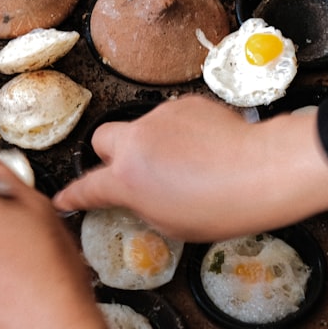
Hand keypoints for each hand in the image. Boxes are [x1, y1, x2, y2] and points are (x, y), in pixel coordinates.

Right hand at [53, 94, 327, 240]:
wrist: (263, 170)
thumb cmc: (223, 206)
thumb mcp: (172, 225)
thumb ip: (142, 205)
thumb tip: (138, 196)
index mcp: (127, 179)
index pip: (87, 188)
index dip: (73, 196)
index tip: (65, 198)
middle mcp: (135, 142)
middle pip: (101, 139)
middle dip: (111, 155)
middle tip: (135, 172)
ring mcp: (159, 118)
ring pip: (141, 128)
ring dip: (154, 144)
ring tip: (188, 165)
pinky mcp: (184, 103)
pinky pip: (171, 118)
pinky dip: (180, 132)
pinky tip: (204, 148)